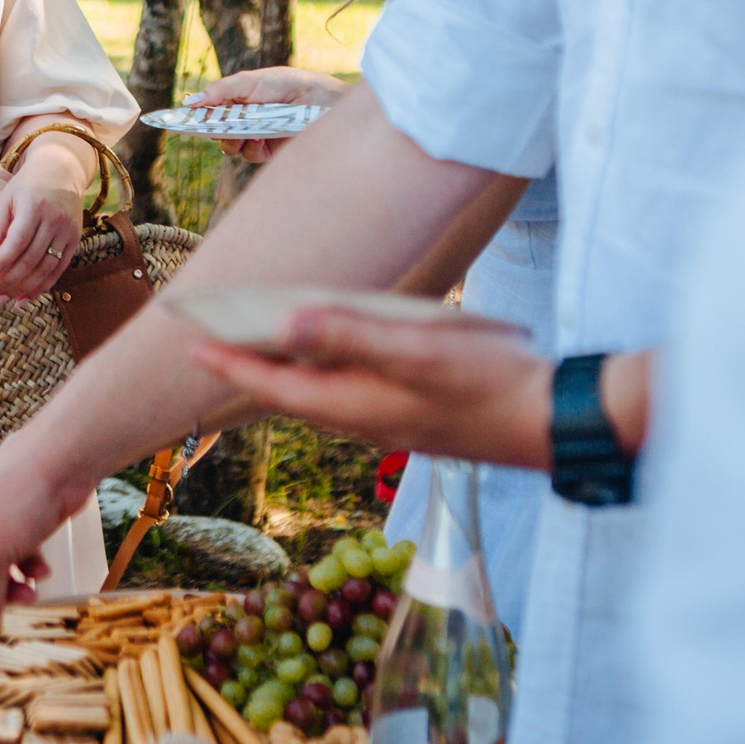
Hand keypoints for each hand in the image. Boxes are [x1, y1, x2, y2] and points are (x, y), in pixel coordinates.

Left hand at [0, 148, 86, 302]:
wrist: (60, 172)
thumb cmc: (26, 186)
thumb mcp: (5, 200)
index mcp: (34, 207)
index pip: (15, 243)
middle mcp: (55, 220)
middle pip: (30, 260)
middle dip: (7, 281)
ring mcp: (68, 232)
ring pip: (45, 269)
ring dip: (22, 289)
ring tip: (1, 300)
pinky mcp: (75, 241)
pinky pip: (59, 270)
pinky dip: (42, 286)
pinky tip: (24, 297)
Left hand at [189, 305, 553, 470]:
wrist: (554, 420)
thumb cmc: (489, 382)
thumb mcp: (417, 350)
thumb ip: (351, 334)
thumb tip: (284, 322)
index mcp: (353, 406)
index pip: (272, 385)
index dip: (229, 363)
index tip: (190, 344)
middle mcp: (363, 418)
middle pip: (289, 390)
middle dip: (248, 365)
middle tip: (209, 339)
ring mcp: (390, 417)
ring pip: (319, 389)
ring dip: (286, 365)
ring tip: (256, 337)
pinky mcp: (415, 409)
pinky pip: (351, 387)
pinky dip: (327, 364)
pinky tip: (333, 345)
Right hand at [190, 67, 352, 163]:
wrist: (315, 99)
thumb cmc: (283, 84)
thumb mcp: (248, 81)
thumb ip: (219, 90)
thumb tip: (189, 101)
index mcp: (233, 101)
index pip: (206, 112)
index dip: (192, 117)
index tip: (176, 120)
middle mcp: (240, 120)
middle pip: (214, 132)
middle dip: (211, 130)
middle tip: (213, 126)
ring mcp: (252, 136)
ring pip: (228, 147)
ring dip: (233, 139)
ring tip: (246, 129)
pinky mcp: (267, 151)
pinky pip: (249, 155)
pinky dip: (251, 147)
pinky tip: (261, 137)